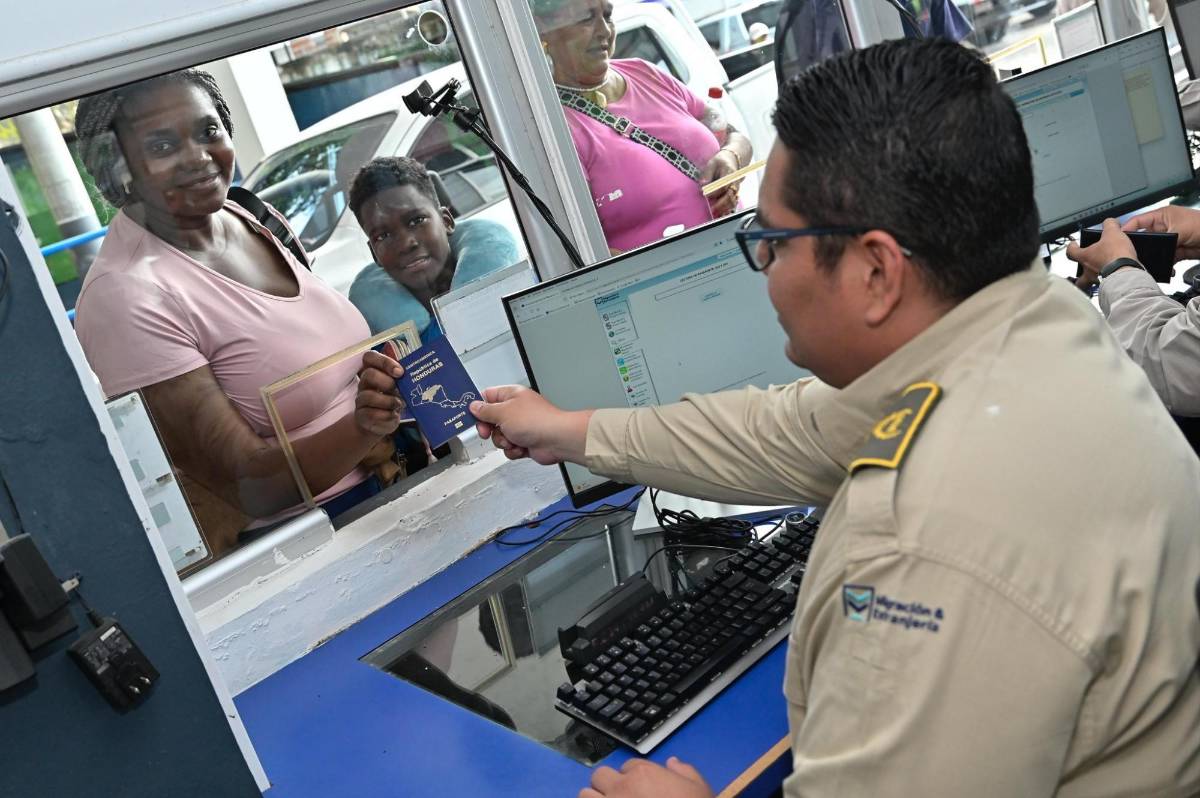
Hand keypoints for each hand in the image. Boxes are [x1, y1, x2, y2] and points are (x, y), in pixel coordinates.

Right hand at [355, 350, 403, 437]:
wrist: (381, 423)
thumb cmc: (393, 400)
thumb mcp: (399, 387)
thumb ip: (403, 379)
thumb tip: (417, 374)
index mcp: (373, 371)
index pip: (369, 357)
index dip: (384, 361)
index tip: (399, 372)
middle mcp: (364, 383)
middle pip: (369, 374)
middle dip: (387, 381)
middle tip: (398, 389)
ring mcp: (361, 399)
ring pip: (369, 395)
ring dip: (388, 400)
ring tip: (398, 404)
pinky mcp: (361, 415)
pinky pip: (370, 413)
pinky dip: (385, 414)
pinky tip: (393, 415)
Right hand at [469, 385, 590, 464]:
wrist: (557, 439)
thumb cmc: (537, 421)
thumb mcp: (503, 412)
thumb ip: (485, 410)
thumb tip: (474, 406)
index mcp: (511, 395)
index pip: (487, 397)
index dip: (478, 407)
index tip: (471, 416)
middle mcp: (516, 409)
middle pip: (491, 419)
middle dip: (489, 429)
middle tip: (488, 432)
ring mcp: (521, 426)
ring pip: (499, 436)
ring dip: (502, 441)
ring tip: (513, 439)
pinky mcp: (525, 441)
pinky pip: (509, 447)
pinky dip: (513, 450)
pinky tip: (521, 447)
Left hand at [580, 757, 714, 797]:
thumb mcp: (700, 790)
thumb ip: (685, 773)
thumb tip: (672, 762)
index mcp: (645, 774)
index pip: (628, 766)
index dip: (633, 777)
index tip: (640, 790)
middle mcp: (621, 786)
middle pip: (601, 775)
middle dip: (608, 785)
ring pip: (586, 794)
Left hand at [700, 149, 740, 218]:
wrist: (732, 160)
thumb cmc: (720, 162)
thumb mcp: (712, 163)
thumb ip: (707, 174)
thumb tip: (703, 185)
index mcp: (729, 173)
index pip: (723, 185)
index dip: (714, 191)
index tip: (705, 194)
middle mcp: (735, 182)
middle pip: (730, 195)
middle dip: (721, 204)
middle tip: (712, 209)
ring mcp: (736, 188)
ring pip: (733, 201)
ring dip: (725, 208)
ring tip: (716, 213)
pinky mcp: (735, 193)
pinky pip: (733, 203)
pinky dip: (727, 209)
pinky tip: (721, 214)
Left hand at [1065, 217, 1136, 289]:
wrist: (1127, 273)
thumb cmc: (1116, 256)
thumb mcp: (1112, 233)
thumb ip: (1109, 225)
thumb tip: (1110, 222)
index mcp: (1085, 257)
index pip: (1070, 252)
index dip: (1071, 247)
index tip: (1073, 244)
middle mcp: (1088, 271)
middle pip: (1077, 277)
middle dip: (1078, 275)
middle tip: (1082, 271)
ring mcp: (1098, 281)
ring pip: (1090, 284)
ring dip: (1094, 280)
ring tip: (1101, 275)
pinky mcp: (1110, 286)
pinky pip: (1106, 286)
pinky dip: (1109, 282)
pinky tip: (1115, 278)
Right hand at [1122, 204, 1199, 260]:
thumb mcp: (1178, 229)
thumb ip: (1160, 238)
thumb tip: (1148, 248)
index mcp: (1162, 216)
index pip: (1138, 221)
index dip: (1126, 229)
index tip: (1117, 238)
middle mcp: (1164, 227)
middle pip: (1144, 238)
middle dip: (1139, 246)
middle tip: (1131, 253)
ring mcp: (1171, 240)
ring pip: (1153, 250)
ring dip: (1152, 256)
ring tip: (1146, 262)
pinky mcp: (1177, 251)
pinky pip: (1165, 259)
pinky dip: (1164, 264)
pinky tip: (1164, 267)